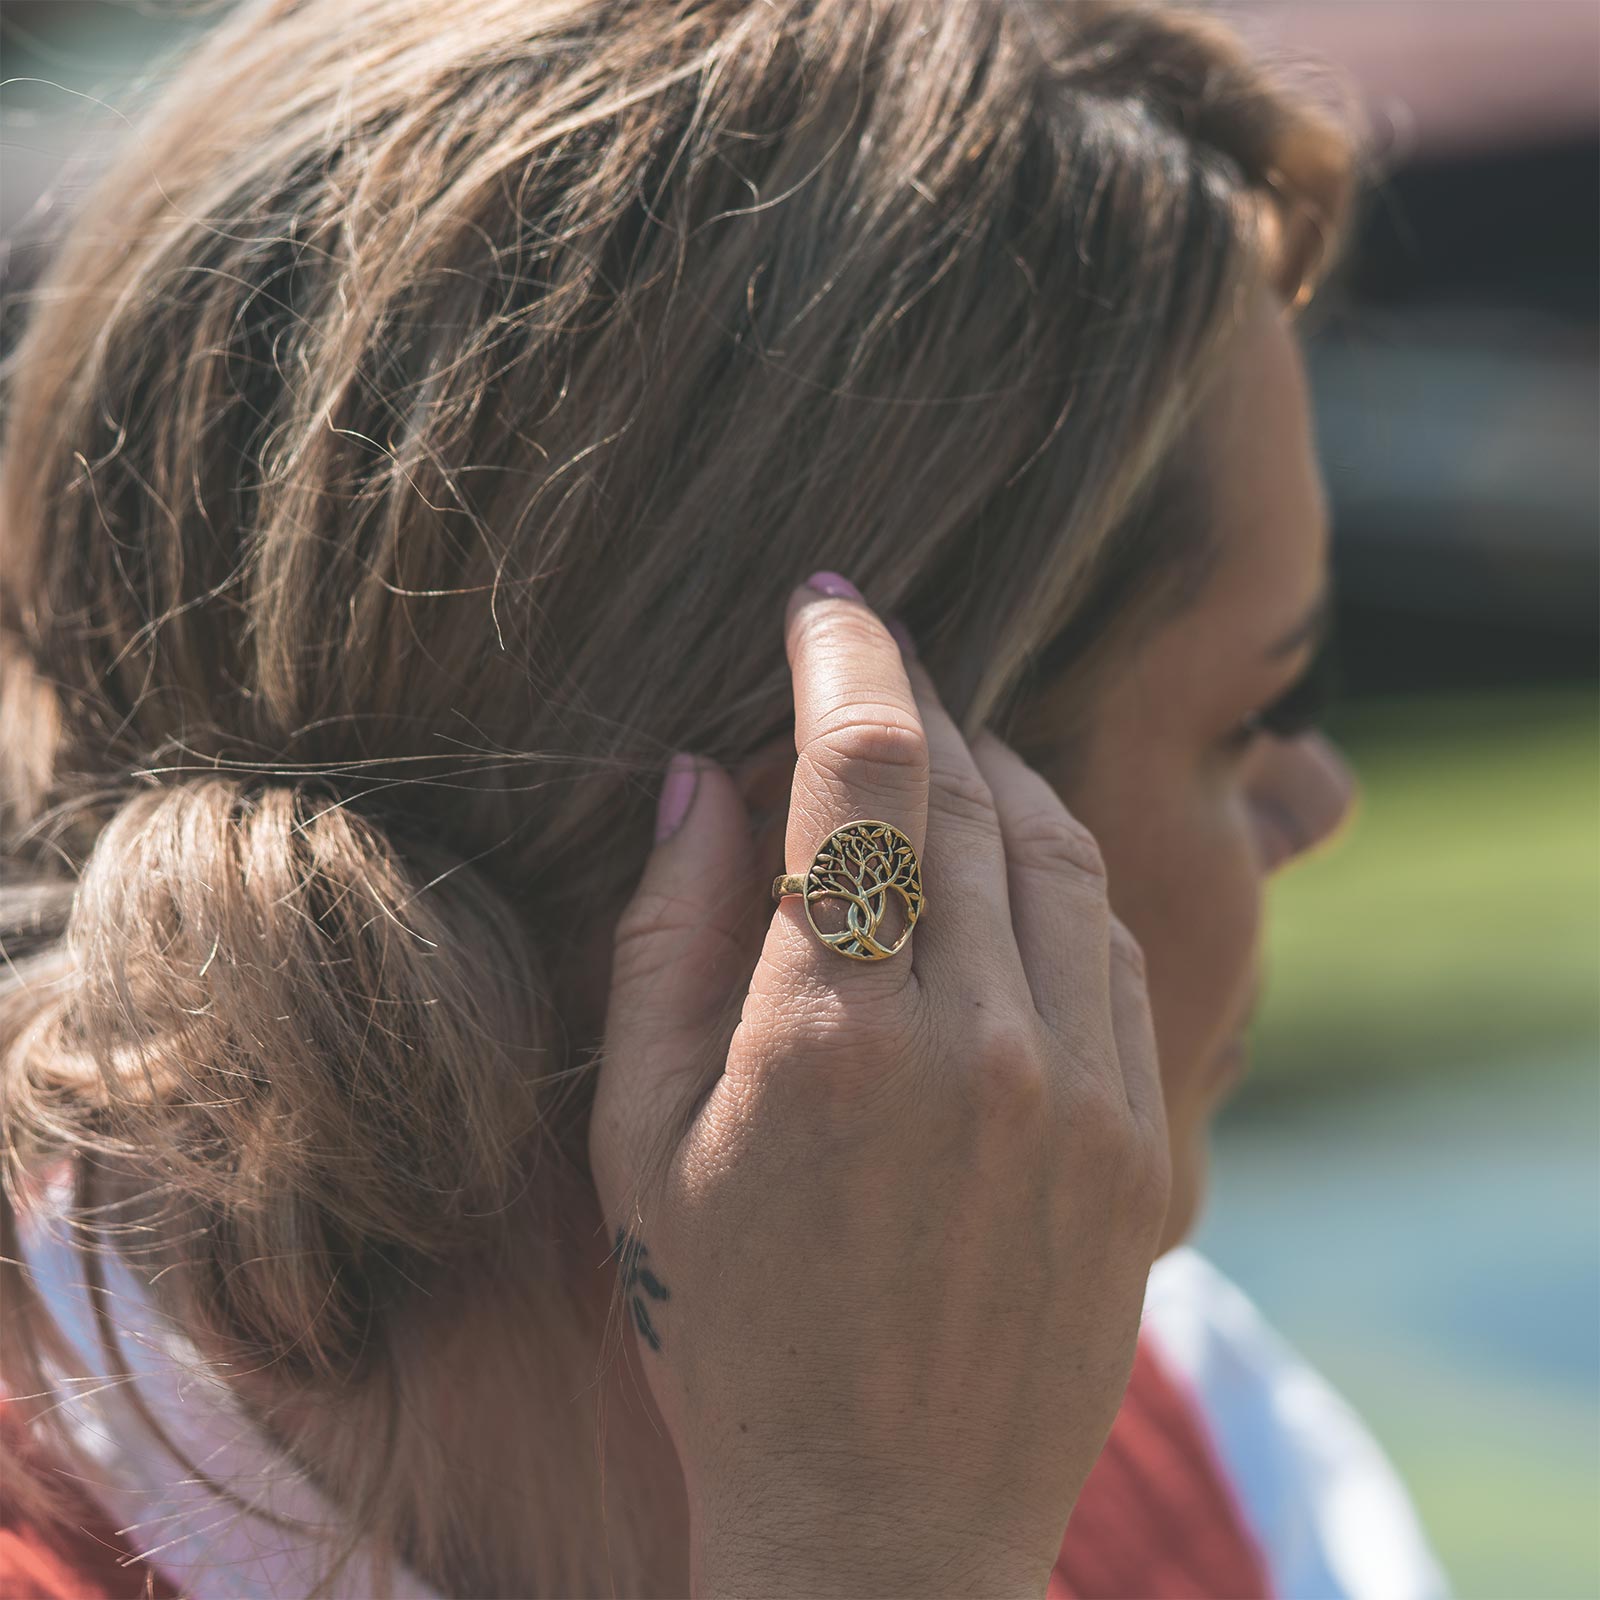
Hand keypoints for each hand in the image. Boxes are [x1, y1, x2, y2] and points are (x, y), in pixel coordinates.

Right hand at [588, 577, 1170, 1596]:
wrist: (883, 1520)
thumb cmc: (727, 1332)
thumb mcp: (640, 1140)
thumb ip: (664, 937)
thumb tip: (694, 773)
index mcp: (826, 1032)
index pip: (861, 766)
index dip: (846, 651)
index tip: (824, 597)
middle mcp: (972, 1040)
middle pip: (968, 783)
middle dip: (913, 698)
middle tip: (866, 669)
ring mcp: (1074, 1087)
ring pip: (1057, 847)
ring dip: (992, 772)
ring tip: (931, 762)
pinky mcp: (1133, 1132)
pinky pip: (1109, 942)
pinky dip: (1055, 871)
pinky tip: (1003, 874)